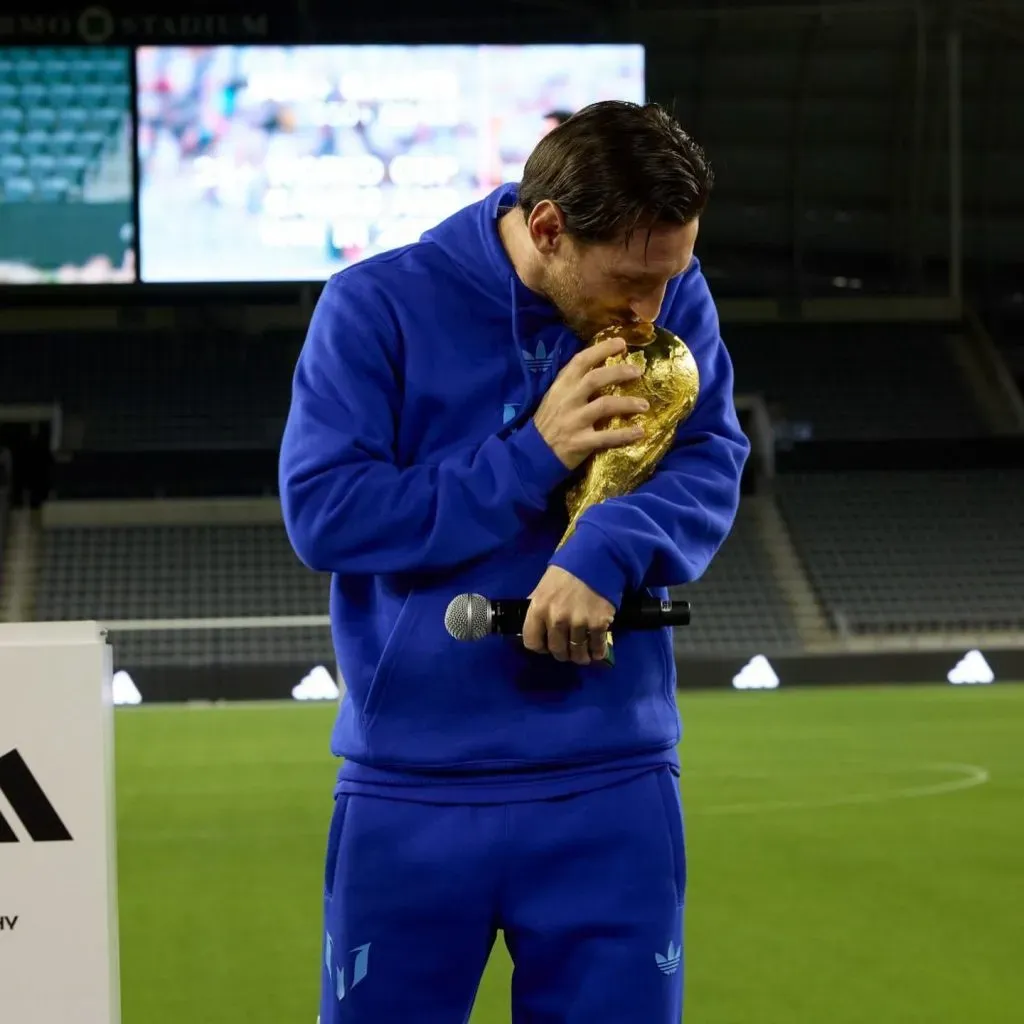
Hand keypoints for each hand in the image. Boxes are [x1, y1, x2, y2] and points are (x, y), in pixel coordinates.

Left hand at [522, 565, 614, 665]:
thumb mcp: (544, 586)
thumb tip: (532, 623)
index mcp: (539, 608)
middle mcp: (557, 619)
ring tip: (582, 654)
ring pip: (577, 653)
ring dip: (579, 656)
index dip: (539, 646)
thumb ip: (537, 606)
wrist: (597, 559)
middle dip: (561, 652)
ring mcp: (579, 623)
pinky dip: (597, 652)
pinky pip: (597, 647)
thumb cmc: (567, 571)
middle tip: (566, 649)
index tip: (545, 644)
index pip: (532, 643)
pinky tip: (595, 651)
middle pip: (556, 650)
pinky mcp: (599, 624)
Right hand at [532, 336, 648, 470]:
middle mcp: (568, 400)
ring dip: (628, 403)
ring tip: (645, 405)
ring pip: (605, 405)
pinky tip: (640, 432)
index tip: (622, 343)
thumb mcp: (555, 396)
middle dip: (619, 372)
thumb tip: (601, 366)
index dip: (602, 349)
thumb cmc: (549, 422)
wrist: (533, 453)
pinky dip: (625, 434)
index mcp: (562, 386)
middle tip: (638, 371)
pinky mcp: (580, 442)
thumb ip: (573, 383)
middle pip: (596, 379)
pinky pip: (606, 437)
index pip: (581, 360)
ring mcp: (574, 421)